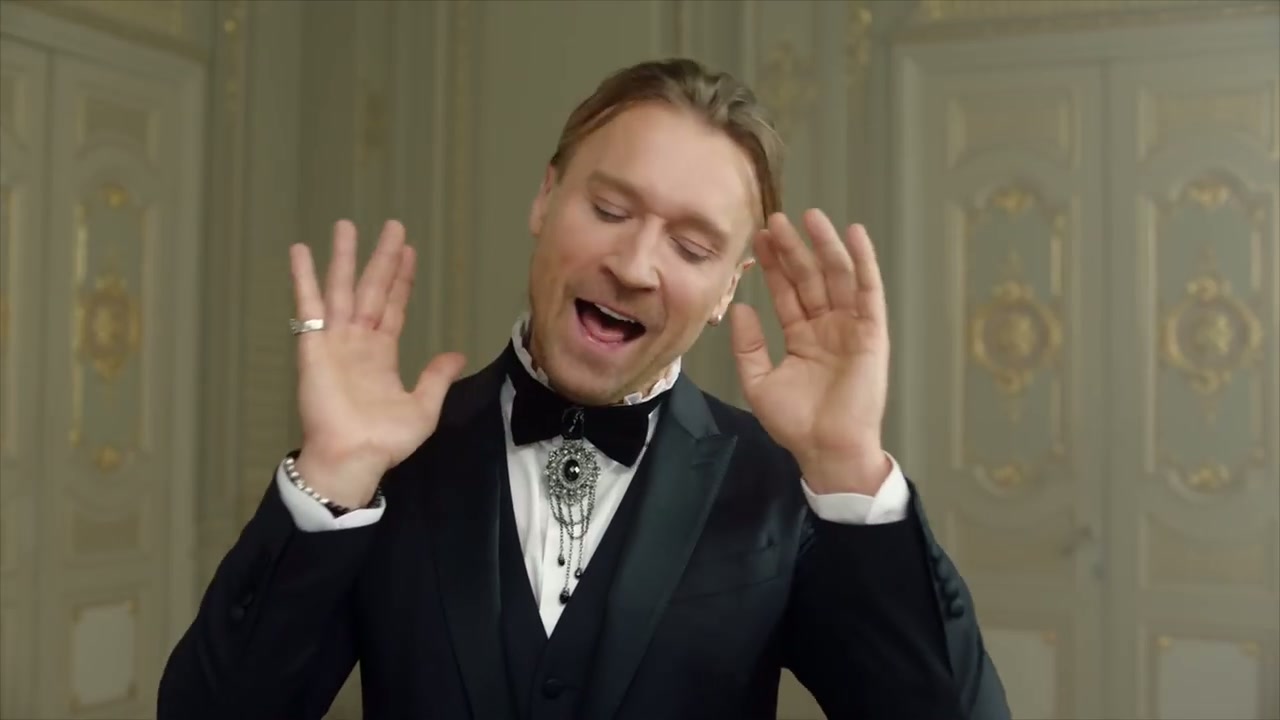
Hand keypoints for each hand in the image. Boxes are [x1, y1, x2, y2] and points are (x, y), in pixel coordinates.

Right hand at [290, 220, 465, 506]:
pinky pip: (308, 306)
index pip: (393, 306)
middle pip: (372, 288)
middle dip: (380, 258)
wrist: (354, 457)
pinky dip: (303, 278)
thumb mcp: (422, 408)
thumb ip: (436, 378)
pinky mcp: (314, 345)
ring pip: (341, 289)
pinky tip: (300, 251)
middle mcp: (358, 340)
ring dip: (343, 258)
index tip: (408, 251)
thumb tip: (456, 355)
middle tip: (392, 225)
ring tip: (345, 225)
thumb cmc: (384, 440)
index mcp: (382, 353)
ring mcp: (335, 340)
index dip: (400, 280)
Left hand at [730, 210, 890, 494]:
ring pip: (837, 277)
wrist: (827, 450)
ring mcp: (850, 328)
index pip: (786, 292)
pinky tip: (854, 234)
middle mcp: (827, 327)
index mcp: (802, 338)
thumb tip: (740, 307)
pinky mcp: (872, 333)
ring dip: (825, 245)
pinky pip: (869, 291)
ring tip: (809, 216)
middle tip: (776, 219)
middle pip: (809, 278)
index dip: (773, 266)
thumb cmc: (796, 424)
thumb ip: (747, 346)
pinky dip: (863, 262)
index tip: (758, 238)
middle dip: (794, 249)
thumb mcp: (758, 382)